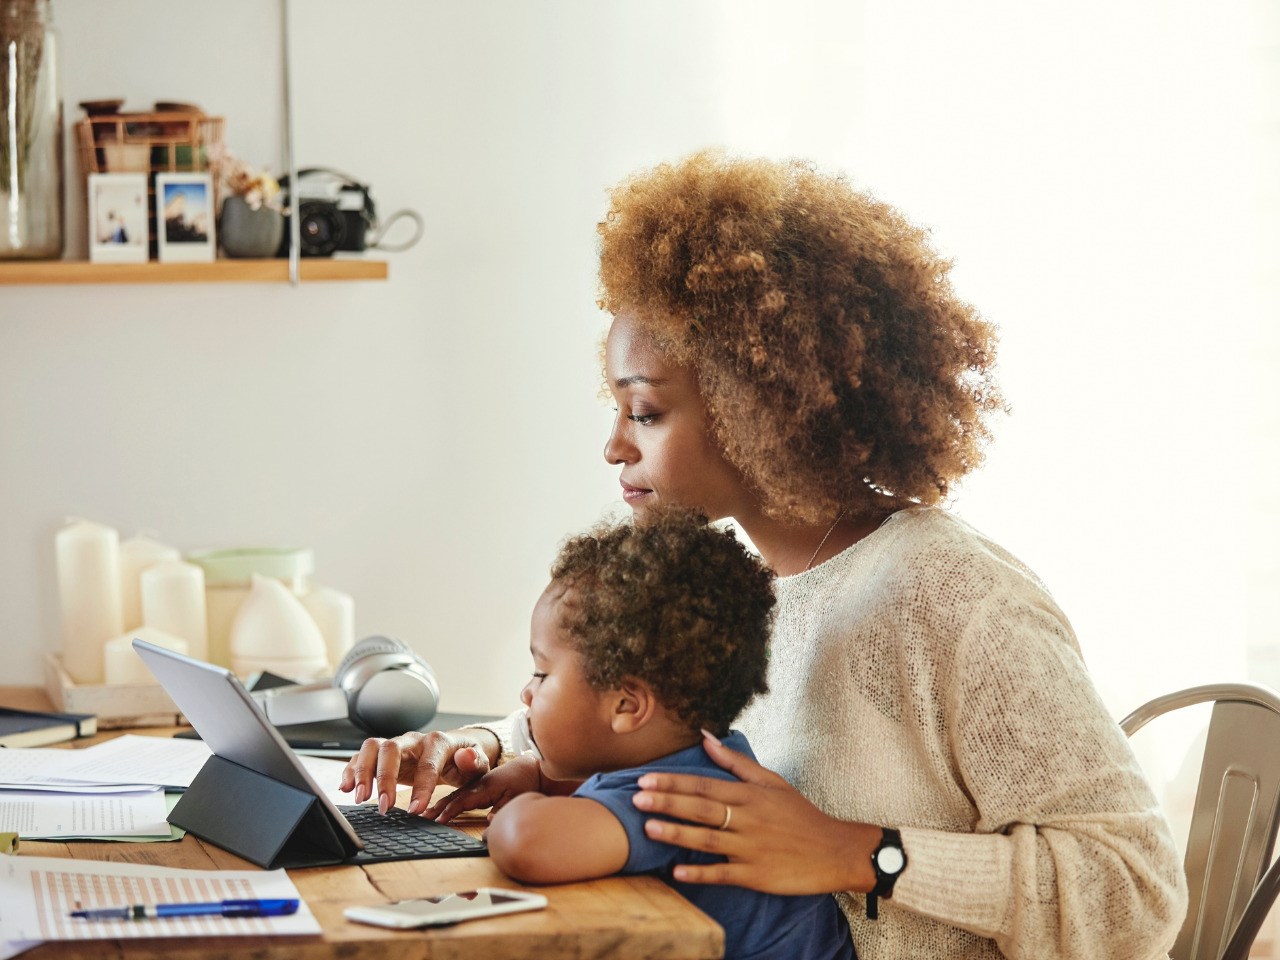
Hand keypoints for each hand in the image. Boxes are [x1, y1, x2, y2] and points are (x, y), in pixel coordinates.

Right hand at [338, 728, 498, 815]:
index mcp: (438, 742)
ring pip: (372, 748)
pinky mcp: (384, 755)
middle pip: (391, 748)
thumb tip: (466, 756)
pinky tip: (345, 788)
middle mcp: (413, 740)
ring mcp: (396, 746)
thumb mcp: (478, 764)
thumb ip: (474, 761)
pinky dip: (350, 770)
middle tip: (383, 807)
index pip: (427, 763)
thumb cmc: (465, 761)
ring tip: (359, 798)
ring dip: (362, 772)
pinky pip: (361, 756)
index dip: (421, 786)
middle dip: (384, 777)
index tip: (415, 811)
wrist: (455, 752)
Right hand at [428, 755, 581, 821]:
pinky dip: (444, 802)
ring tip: (420, 815)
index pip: (462, 800)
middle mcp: (476, 785)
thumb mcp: (517, 798)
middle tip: (418, 819)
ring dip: (436, 805)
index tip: (435, 821)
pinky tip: (434, 809)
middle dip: (434, 809)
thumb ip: (502, 812)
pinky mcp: (475, 787)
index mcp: (484, 787)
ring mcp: (474, 785)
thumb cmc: (524, 782)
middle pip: (452, 798)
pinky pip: (456, 795)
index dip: (448, 812)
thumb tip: (490, 826)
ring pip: (452, 796)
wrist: (530, 767)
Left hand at [632, 731, 878, 894]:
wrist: (835, 851)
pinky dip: (700, 873)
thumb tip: (706, 737)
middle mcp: (748, 819)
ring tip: (648, 829)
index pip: (704, 785)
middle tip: (636, 799)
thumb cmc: (800, 815)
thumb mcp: (772, 782)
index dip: (673, 782)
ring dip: (676, 835)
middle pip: (701, 809)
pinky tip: (677, 872)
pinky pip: (723, 873)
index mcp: (750, 795)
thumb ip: (736, 762)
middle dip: (667, 803)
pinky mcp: (757, 875)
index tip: (645, 779)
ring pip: (707, 840)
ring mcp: (752, 848)